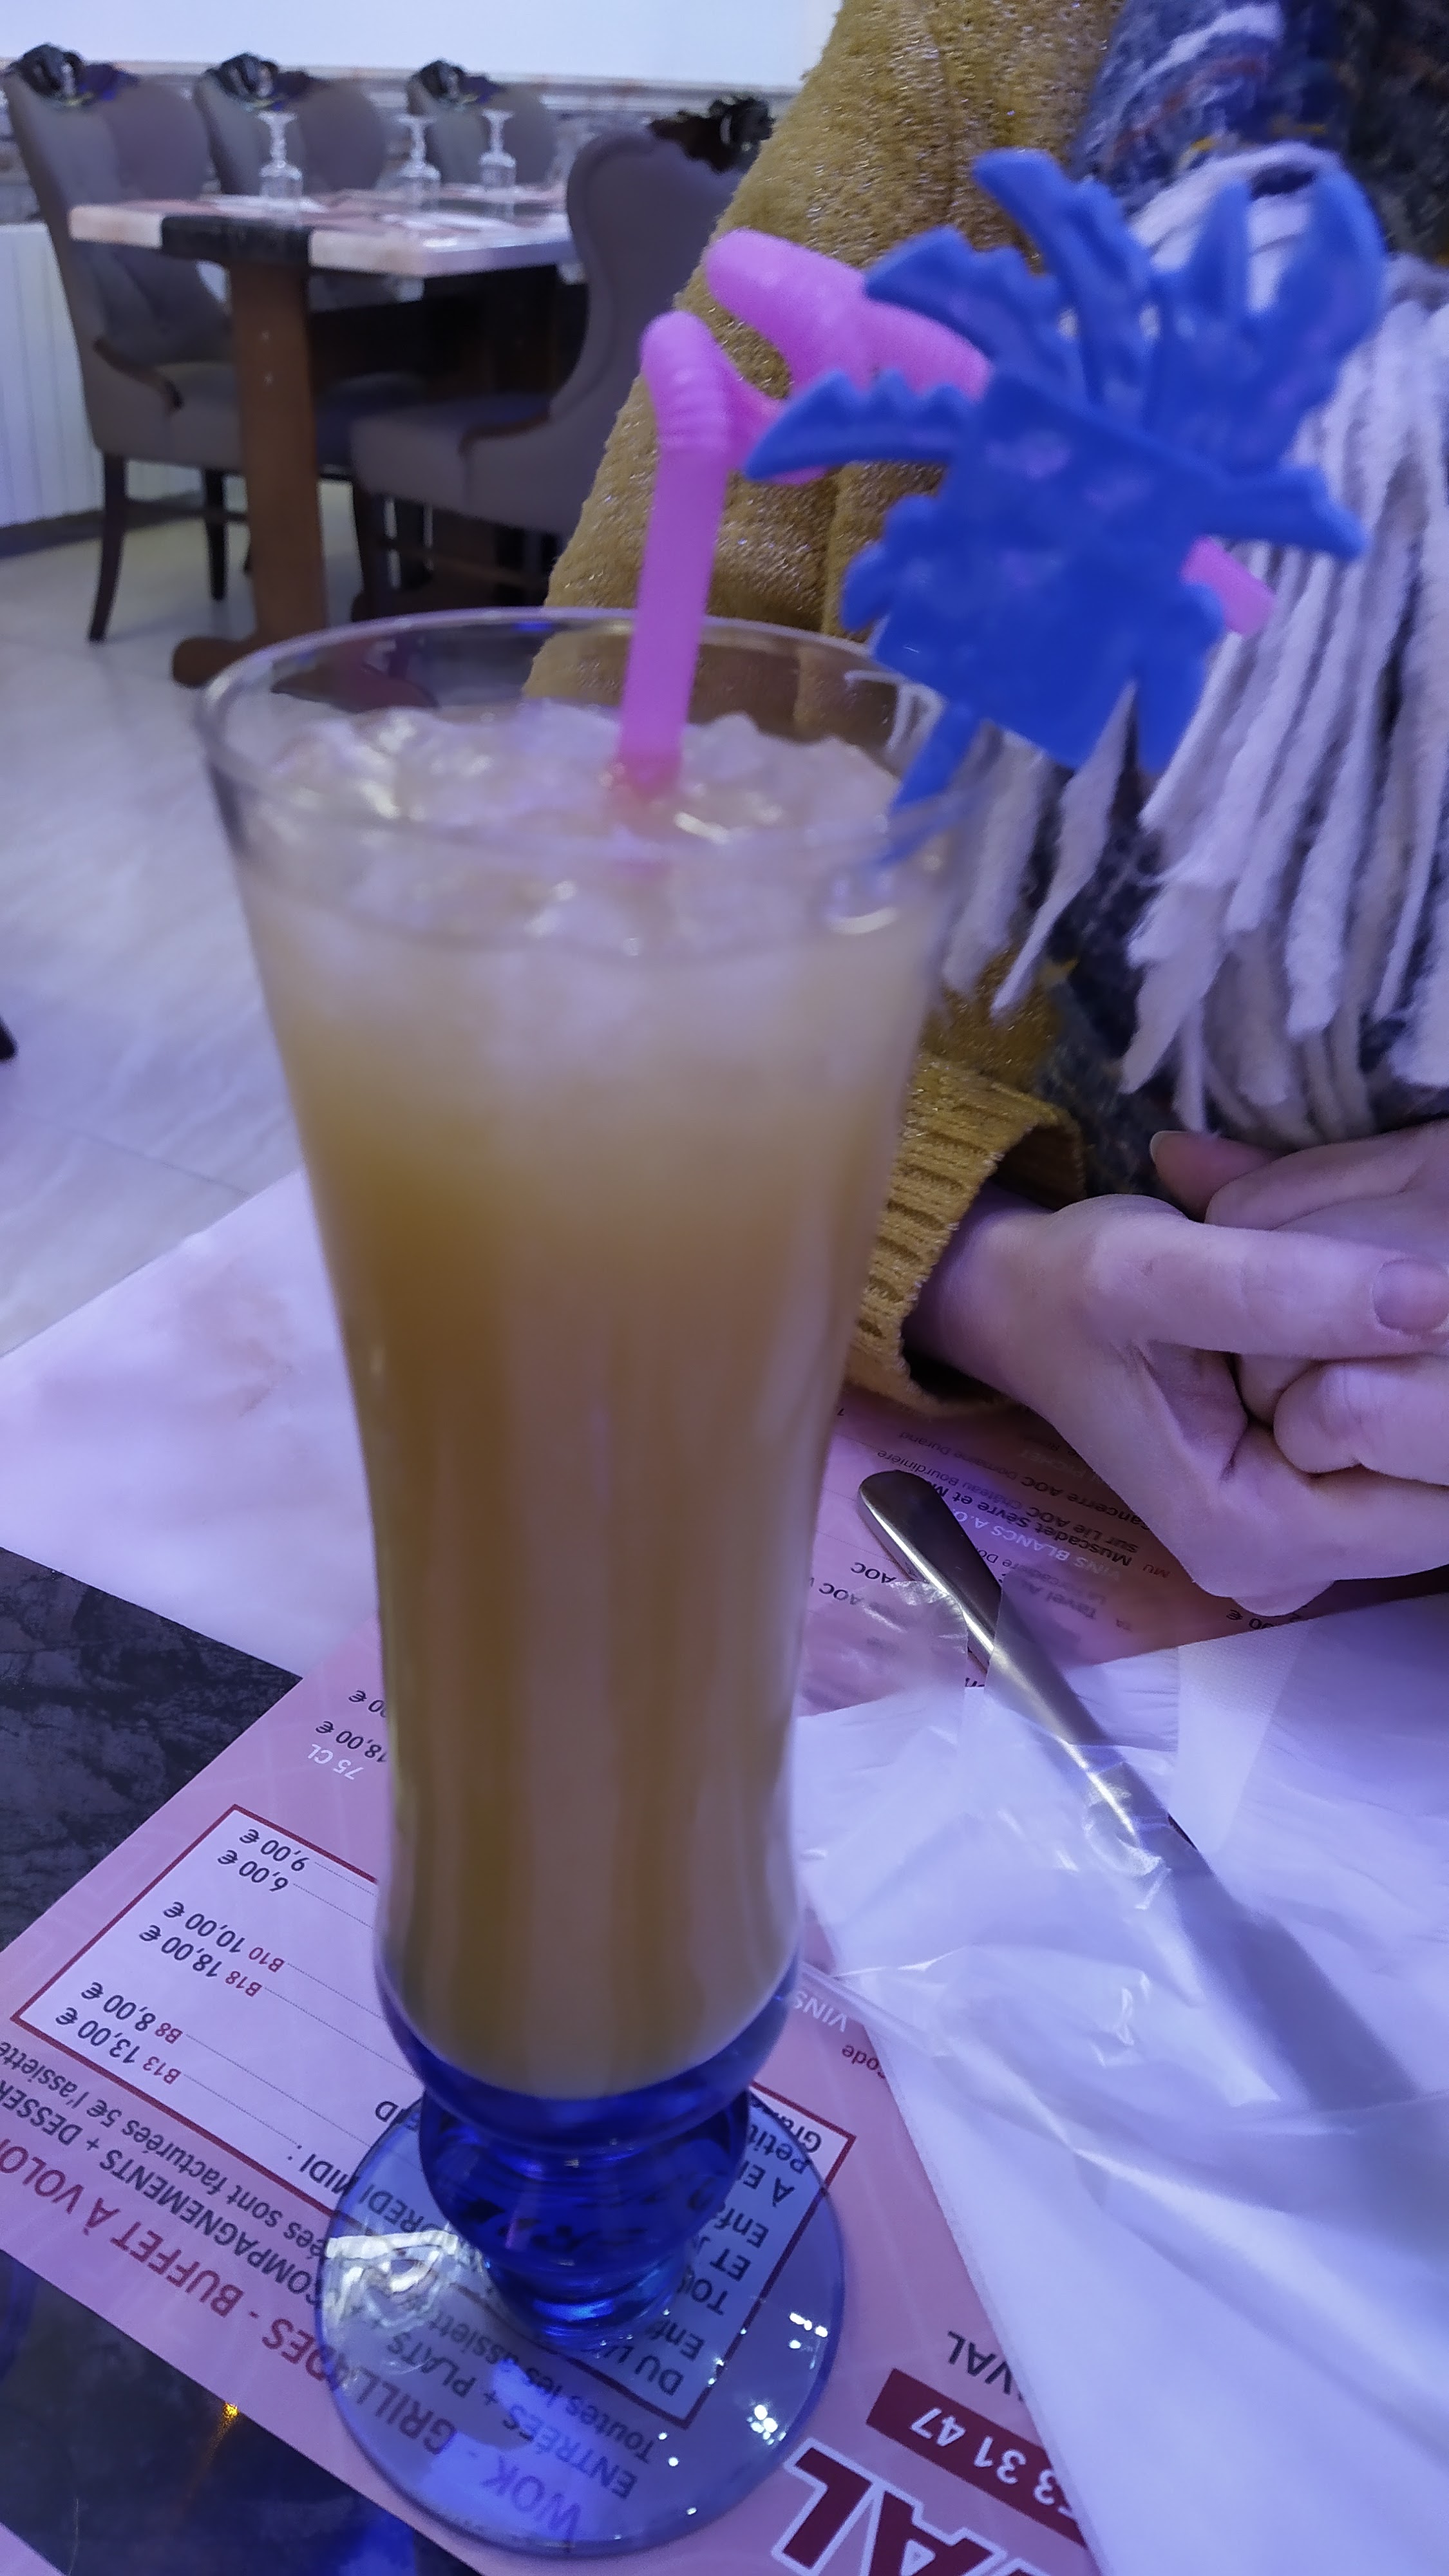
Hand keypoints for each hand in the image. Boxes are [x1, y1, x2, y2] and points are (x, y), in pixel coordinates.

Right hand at [907, 1182, 1448, 1613]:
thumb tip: (1438, 1300)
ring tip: (1393, 1312)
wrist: (1018, 1305)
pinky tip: (1374, 1341)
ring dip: (1428, 1399)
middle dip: (1441, 1397)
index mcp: (1249, 1537)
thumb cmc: (1072, 1289)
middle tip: (1415, 1297)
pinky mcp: (1301, 1523)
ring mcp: (1294, 1557)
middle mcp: (1280, 1574)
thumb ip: (1288, 1287)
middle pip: (1440, 1499)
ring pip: (1429, 1485)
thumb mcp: (1159, 1269)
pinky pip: (1400, 1476)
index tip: (1434, 1309)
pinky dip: (1404, 1407)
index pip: (1440, 1499)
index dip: (1447, 1398)